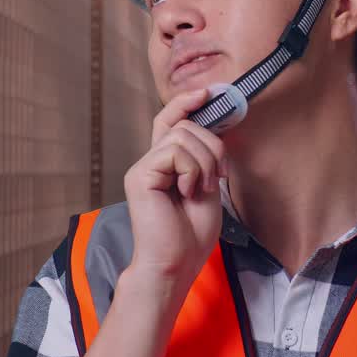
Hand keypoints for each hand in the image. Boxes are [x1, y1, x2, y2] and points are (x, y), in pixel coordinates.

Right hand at [122, 88, 227, 291]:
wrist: (175, 263)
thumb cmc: (191, 235)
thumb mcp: (207, 187)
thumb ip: (205, 158)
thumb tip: (215, 128)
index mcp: (165, 164)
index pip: (170, 120)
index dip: (186, 102)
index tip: (207, 93)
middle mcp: (150, 161)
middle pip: (186, 126)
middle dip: (213, 147)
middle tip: (216, 179)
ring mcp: (143, 167)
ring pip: (184, 136)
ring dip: (205, 162)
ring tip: (199, 190)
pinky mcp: (140, 175)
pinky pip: (175, 151)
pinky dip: (191, 170)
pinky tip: (186, 192)